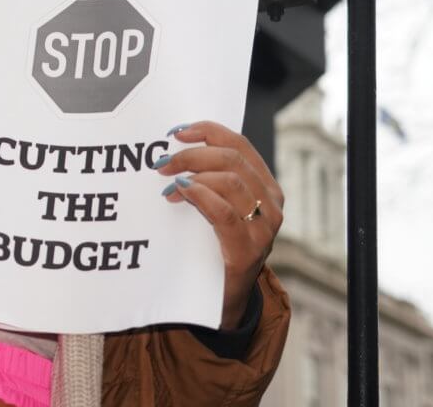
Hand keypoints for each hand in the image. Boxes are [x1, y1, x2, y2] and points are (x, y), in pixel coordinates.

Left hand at [154, 121, 283, 329]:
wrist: (222, 300)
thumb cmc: (213, 247)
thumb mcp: (214, 208)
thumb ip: (207, 180)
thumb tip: (172, 150)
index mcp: (265, 186)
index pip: (239, 145)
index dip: (207, 131)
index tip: (177, 132)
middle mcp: (270, 203)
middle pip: (232, 159)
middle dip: (192, 154)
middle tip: (162, 162)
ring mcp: (264, 228)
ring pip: (230, 180)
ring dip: (192, 173)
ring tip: (167, 182)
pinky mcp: (248, 250)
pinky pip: (225, 212)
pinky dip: (200, 196)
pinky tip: (180, 193)